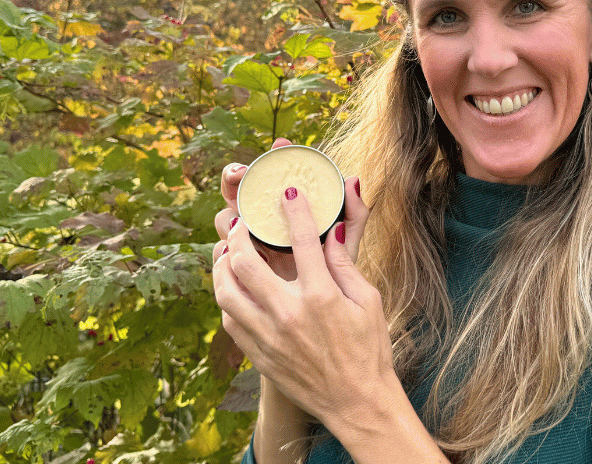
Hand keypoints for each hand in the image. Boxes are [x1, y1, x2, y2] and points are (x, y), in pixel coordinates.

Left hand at [212, 139, 381, 427]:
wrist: (356, 401)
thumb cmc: (368, 349)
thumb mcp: (366, 300)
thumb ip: (344, 262)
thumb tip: (330, 228)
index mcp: (321, 297)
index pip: (302, 240)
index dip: (294, 209)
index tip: (289, 190)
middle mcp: (288, 314)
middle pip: (246, 260)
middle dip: (240, 233)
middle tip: (245, 220)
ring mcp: (268, 336)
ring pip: (226, 289)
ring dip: (223, 263)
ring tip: (229, 250)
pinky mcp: (258, 354)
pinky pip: (228, 318)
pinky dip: (227, 295)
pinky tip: (233, 285)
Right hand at [213, 138, 367, 277]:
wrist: (326, 327)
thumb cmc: (338, 283)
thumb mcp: (349, 249)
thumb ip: (354, 217)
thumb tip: (355, 180)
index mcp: (288, 215)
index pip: (274, 177)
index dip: (276, 157)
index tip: (282, 145)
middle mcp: (264, 226)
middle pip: (240, 192)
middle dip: (235, 177)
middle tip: (241, 174)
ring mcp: (248, 250)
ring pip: (226, 222)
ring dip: (227, 214)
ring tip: (236, 215)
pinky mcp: (237, 276)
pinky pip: (223, 259)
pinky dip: (223, 252)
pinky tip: (228, 252)